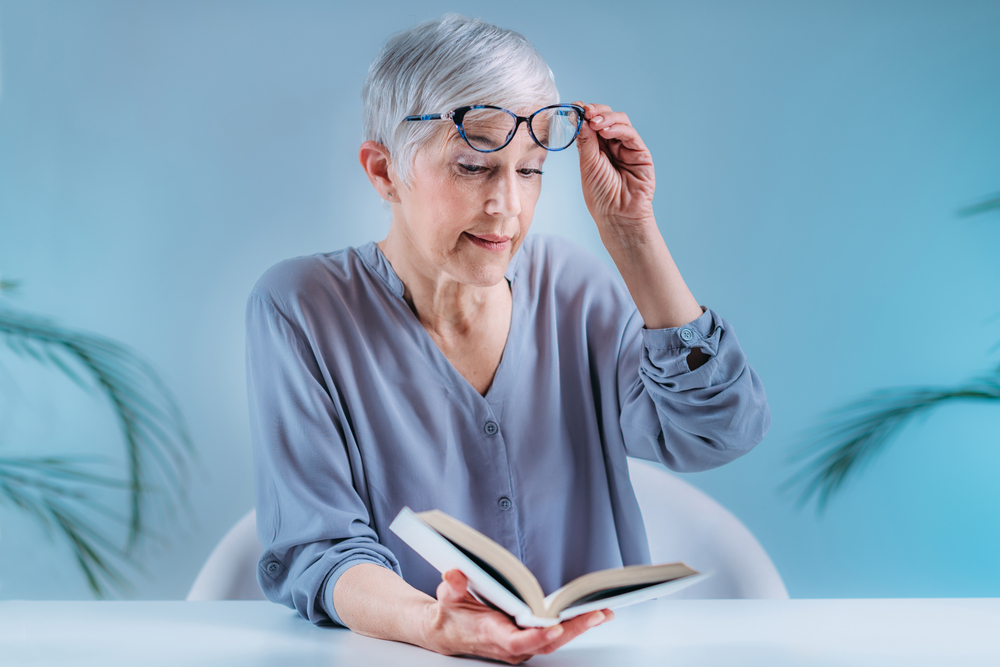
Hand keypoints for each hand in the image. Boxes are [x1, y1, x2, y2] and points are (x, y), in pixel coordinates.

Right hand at [420, 570, 613, 663]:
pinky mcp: (526, 642)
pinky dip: (572, 627)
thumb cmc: (450, 613)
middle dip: (573, 630)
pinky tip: (589, 614)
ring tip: (603, 612)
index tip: (556, 627)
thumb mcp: (446, 596)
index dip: (537, 636)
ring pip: (553, 642)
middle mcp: (509, 646)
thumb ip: (452, 586)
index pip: (517, 641)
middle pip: (545, 643)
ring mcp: (519, 647)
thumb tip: (455, 574)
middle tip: (597, 614)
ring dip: (578, 628)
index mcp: (491, 633)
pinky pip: (552, 638)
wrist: (446, 633)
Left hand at [574, 102, 655, 232]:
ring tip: (594, 122)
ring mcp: (628, 149)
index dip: (585, 114)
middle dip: (596, 112)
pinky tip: (605, 130)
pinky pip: (630, 135)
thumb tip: (578, 117)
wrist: (617, 216)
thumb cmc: (601, 196)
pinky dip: (618, 128)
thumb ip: (586, 141)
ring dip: (606, 118)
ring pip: (620, 122)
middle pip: (607, 118)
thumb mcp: (588, 165)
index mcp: (597, 149)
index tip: (575, 107)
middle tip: (586, 112)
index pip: (592, 124)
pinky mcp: (641, 154)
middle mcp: (613, 146)